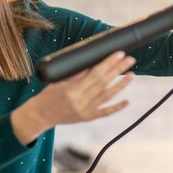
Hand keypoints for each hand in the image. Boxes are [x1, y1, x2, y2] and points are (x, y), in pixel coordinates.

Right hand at [11, 51, 135, 143]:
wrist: (40, 115)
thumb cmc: (48, 95)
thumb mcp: (58, 81)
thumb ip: (76, 73)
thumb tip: (92, 62)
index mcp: (72, 90)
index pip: (95, 74)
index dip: (108, 63)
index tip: (119, 53)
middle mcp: (80, 101)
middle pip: (104, 83)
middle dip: (118, 69)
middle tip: (130, 59)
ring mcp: (85, 111)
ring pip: (107, 96)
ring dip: (121, 85)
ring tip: (132, 75)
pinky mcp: (88, 118)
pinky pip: (105, 113)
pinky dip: (117, 107)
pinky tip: (127, 101)